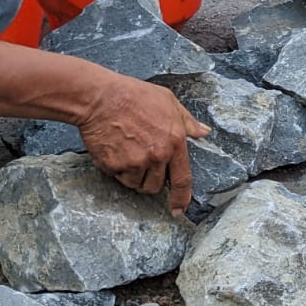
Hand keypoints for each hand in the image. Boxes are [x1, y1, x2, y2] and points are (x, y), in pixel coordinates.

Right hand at [76, 76, 209, 216]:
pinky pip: (118, 177)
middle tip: (142, 159)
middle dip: (151, 178)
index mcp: (175, 142)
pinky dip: (117, 169)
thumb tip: (204, 132)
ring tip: (128, 151)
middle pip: (156, 186)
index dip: (182, 198)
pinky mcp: (114, 166)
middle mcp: (157, 156)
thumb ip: (187, 121)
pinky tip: (115, 149)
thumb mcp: (169, 102)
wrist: (101, 98)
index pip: (182, 179)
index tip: (179, 209)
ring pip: (136, 184)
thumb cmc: (134, 96)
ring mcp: (135, 162)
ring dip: (133, 175)